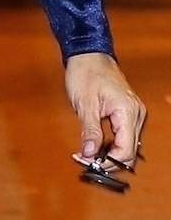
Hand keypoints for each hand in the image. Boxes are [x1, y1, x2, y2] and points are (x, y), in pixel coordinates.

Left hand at [65, 51, 145, 172]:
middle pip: (128, 152)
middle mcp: (136, 114)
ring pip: (126, 146)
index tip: (88, 163)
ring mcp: (133, 113)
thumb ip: (90, 131)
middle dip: (107, 161)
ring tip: (86, 154)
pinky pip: (123, 136)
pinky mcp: (127, 113)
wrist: (89, 56)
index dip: (107, 162)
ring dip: (108, 154)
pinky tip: (94, 145)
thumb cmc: (86, 73)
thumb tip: (90, 153)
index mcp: (128, 111)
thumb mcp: (85, 104)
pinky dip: (110, 144)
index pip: (125, 150)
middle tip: (84, 161)